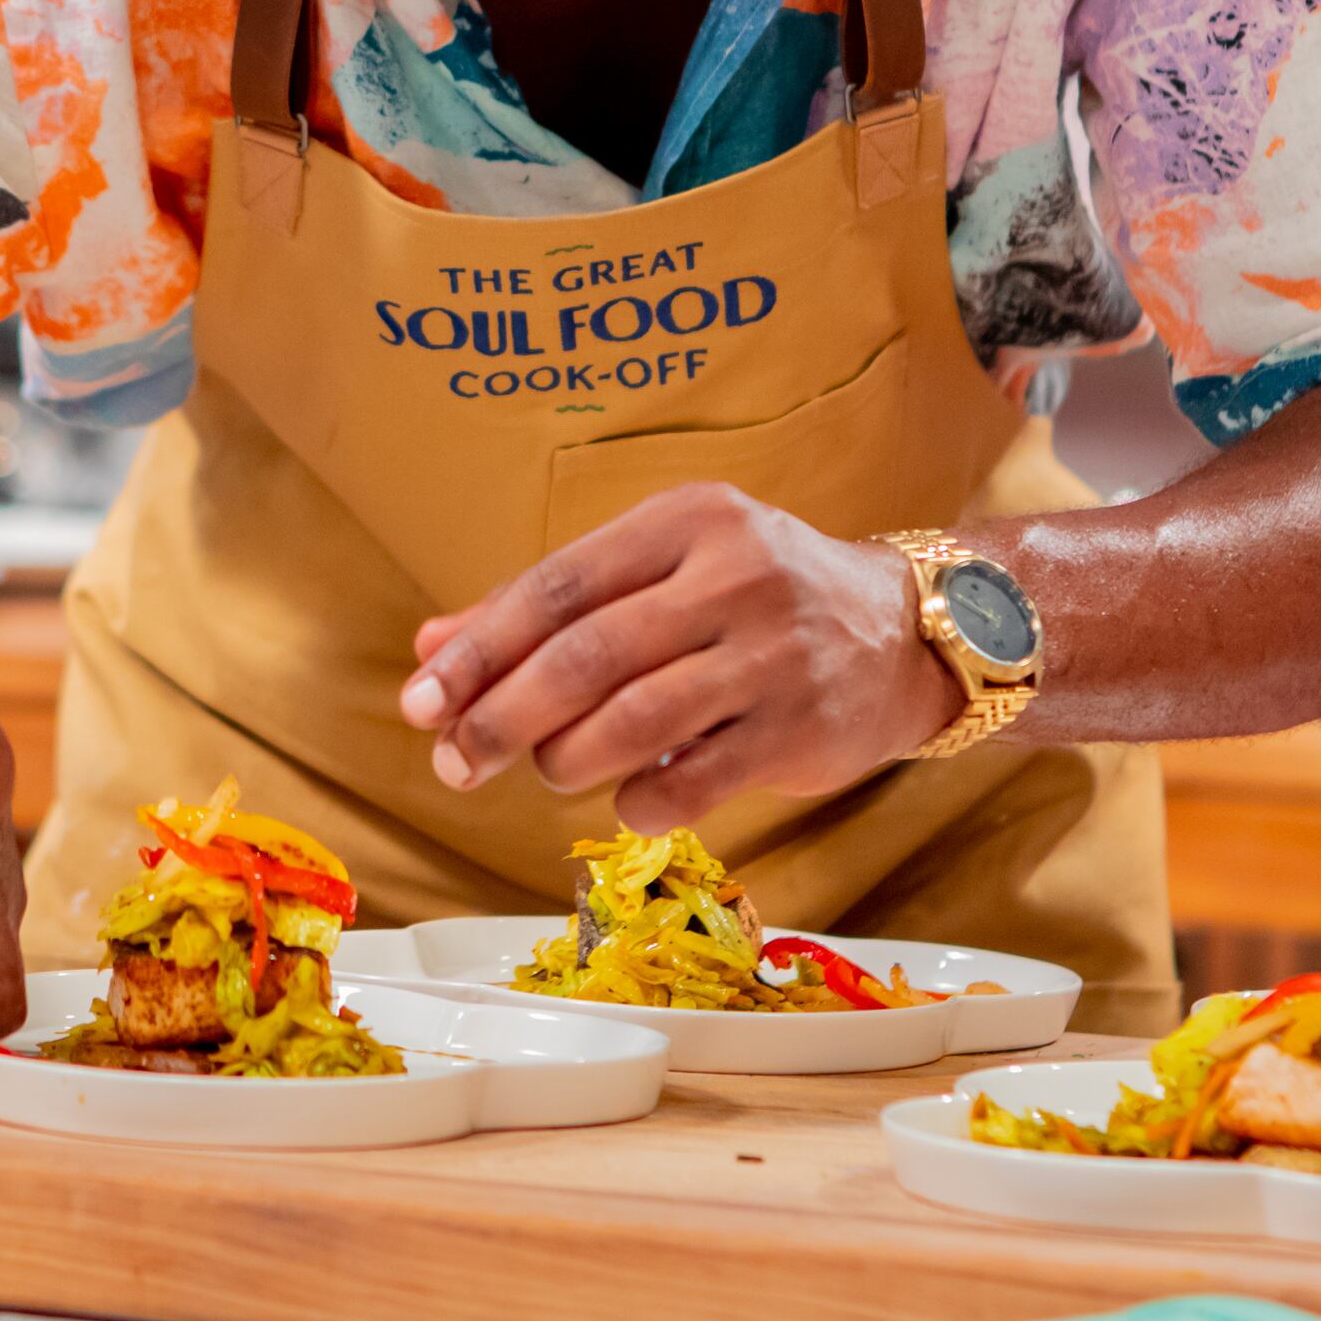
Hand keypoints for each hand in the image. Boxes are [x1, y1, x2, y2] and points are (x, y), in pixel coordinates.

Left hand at [394, 482, 963, 830]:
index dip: (478, 649)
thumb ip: (548, 608)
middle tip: (455, 762)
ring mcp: (771, 655)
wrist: (902, 633)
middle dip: (502, 716)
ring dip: (565, 759)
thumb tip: (430, 648)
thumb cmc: (753, 597)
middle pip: (587, 656)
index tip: (418, 700)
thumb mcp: (659, 570)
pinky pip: (691, 782)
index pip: (557, 587)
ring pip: (633, 721)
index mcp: (686, 521)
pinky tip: (623, 797)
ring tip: (548, 769)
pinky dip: (636, 800)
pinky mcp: (799, 730)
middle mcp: (732, 577)